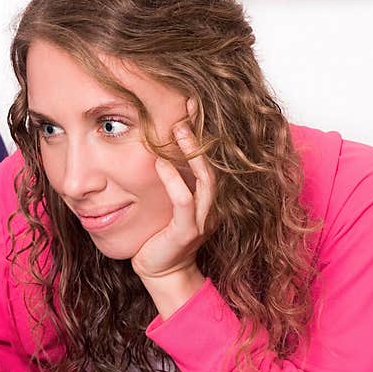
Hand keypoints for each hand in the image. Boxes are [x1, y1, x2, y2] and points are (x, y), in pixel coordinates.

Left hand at [131, 98, 214, 279]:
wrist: (160, 270)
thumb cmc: (159, 233)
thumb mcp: (167, 199)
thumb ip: (171, 174)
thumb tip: (157, 144)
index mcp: (209, 195)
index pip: (212, 154)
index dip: (205, 128)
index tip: (193, 101)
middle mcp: (212, 204)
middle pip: (215, 159)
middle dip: (203, 131)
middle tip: (191, 103)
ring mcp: (203, 218)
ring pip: (206, 178)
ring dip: (193, 152)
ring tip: (178, 128)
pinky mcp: (187, 231)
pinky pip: (184, 202)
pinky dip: (174, 181)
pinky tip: (161, 163)